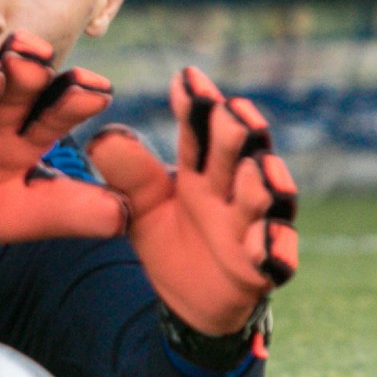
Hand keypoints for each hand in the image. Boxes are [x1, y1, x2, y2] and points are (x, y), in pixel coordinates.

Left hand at [86, 67, 298, 336]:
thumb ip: (130, 174)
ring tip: (257, 169)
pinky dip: (273, 249)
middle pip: (240, 153)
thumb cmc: (172, 237)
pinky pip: (275, 256)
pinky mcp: (266, 264)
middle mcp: (234, 187)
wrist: (191, 298)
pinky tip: (267, 244)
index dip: (196, 105)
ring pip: (266, 198)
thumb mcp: (141, 206)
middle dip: (238, 133)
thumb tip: (101, 137)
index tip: (187, 78)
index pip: (200, 130)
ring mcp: (255, 223)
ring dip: (264, 183)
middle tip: (231, 113)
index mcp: (201, 168)